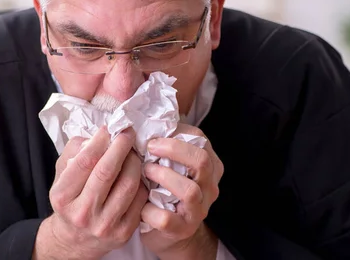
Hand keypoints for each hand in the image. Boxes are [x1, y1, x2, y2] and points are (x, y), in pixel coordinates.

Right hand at [34, 126, 148, 259]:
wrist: (76, 240)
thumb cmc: (71, 199)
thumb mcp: (62, 174)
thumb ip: (75, 151)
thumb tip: (100, 135)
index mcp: (62, 196)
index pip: (85, 161)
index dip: (101, 140)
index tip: (110, 128)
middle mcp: (82, 213)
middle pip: (107, 172)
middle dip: (121, 147)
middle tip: (128, 133)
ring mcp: (104, 225)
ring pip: (128, 185)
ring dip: (135, 162)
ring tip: (134, 153)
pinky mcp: (124, 233)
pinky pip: (140, 199)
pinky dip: (141, 182)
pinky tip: (137, 174)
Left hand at [140, 124, 223, 259]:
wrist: (169, 232)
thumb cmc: (164, 189)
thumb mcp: (169, 164)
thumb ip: (163, 143)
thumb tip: (140, 118)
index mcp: (209, 166)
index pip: (201, 141)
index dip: (176, 135)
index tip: (153, 136)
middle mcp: (209, 187)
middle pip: (201, 161)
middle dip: (173, 150)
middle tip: (149, 147)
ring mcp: (198, 210)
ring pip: (189, 190)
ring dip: (163, 176)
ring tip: (145, 171)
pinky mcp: (182, 229)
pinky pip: (167, 218)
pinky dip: (149, 209)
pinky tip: (141, 203)